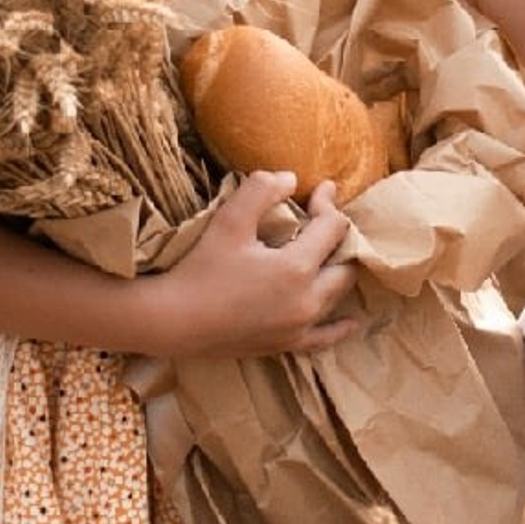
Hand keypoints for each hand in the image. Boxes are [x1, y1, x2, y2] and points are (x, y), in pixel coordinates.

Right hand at [139, 171, 359, 360]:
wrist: (173, 321)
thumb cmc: (199, 268)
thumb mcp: (229, 220)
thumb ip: (261, 190)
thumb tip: (291, 178)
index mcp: (297, 267)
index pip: (333, 228)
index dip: (328, 204)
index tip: (319, 190)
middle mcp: (307, 301)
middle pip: (344, 264)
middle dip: (339, 239)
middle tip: (323, 223)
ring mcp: (299, 327)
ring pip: (338, 296)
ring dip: (339, 273)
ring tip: (332, 257)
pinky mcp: (286, 345)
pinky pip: (324, 338)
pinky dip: (339, 327)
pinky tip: (351, 322)